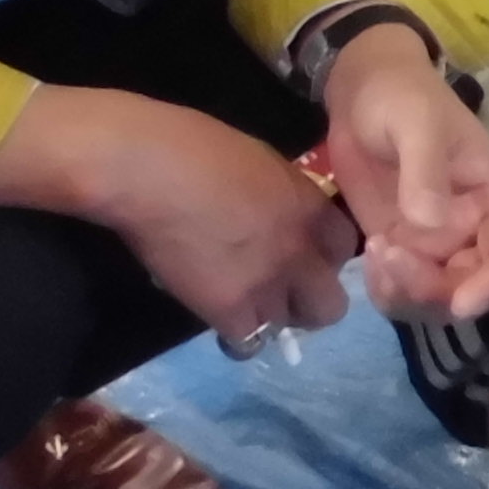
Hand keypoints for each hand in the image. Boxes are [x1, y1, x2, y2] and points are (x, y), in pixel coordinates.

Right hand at [86, 100, 359, 346]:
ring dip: (269, 318)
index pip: (346, 249)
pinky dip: (233, 335)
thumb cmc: (191, 146)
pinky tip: (215, 315)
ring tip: (240, 303)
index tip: (302, 257)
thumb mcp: (260, 161)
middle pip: (331, 304)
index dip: (323, 257)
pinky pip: (247, 342)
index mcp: (310, 206)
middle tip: (281, 294)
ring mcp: (268, 283)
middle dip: (309, 302)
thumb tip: (281, 215)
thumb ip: (283, 196)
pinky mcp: (229, 309)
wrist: (142, 167)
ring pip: (289, 327)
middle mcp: (300, 250)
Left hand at [321, 29, 488, 320]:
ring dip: (406, 294)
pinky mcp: (398, 246)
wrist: (360, 91)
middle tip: (391, 258)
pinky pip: (400, 288)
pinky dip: (385, 289)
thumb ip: (425, 168)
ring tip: (375, 255)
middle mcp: (469, 229)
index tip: (461, 303)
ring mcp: (432, 242)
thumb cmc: (402, 96)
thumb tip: (430, 222)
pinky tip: (368, 259)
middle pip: (470, 286)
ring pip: (433, 297)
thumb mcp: (417, 121)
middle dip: (434, 291)